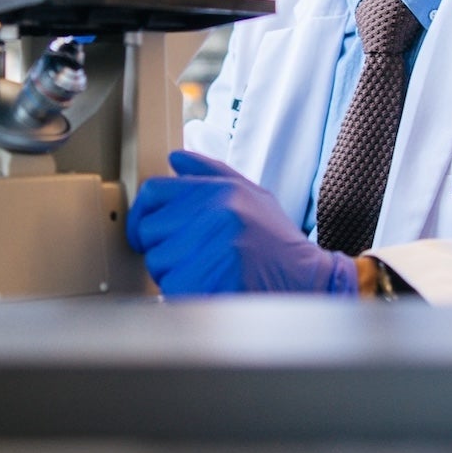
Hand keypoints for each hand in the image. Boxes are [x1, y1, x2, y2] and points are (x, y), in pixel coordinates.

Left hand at [127, 151, 357, 297]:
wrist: (309, 284)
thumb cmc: (275, 244)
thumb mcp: (252, 196)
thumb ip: (211, 174)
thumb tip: (175, 159)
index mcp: (223, 192)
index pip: (154, 192)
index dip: (142, 214)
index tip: (146, 231)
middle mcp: (219, 216)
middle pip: (149, 230)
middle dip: (163, 247)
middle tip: (192, 256)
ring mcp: (216, 251)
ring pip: (157, 262)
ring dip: (173, 272)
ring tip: (208, 272)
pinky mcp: (212, 285)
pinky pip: (170, 288)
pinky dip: (184, 293)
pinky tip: (211, 289)